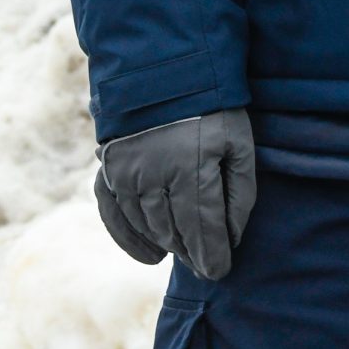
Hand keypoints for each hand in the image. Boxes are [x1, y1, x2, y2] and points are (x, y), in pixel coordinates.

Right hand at [94, 109, 255, 279]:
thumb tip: (233, 235)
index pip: (202, 225)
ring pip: (147, 225)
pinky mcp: (108, 173)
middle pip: (174, 229)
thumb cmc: (213, 110)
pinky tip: (151, 256)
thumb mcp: (240, 142)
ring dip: (168, 244)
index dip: (211, 252)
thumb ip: (239, 189)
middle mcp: (153, 176)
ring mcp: (126, 176)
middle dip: (193, 252)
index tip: (220, 272)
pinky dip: (130, 239)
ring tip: (187, 255)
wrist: (164, 76)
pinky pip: (114, 216)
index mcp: (190, 168)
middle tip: (208, 267)